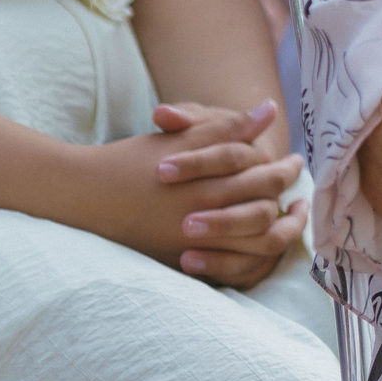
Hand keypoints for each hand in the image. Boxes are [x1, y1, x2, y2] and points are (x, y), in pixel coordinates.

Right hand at [61, 100, 306, 287]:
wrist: (82, 196)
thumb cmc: (133, 161)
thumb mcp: (181, 139)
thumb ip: (228, 127)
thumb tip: (269, 110)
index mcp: (205, 182)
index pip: (262, 177)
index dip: (282, 169)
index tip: (295, 162)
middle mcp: (202, 216)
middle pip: (263, 210)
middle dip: (287, 198)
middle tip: (299, 191)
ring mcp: (192, 244)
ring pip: (255, 245)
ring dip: (281, 231)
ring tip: (293, 217)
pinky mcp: (181, 263)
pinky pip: (233, 270)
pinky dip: (255, 259)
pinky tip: (263, 244)